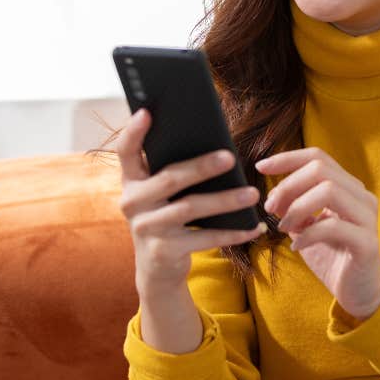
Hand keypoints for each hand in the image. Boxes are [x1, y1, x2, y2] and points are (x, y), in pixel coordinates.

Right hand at [117, 109, 267, 295]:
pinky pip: (204, 238)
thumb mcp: (162, 194)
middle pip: (169, 178)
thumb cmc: (167, 216)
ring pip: (190, 208)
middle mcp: (133, 202)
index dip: (133, 132)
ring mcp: (146, 228)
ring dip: (225, 200)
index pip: (125, 151)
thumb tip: (217, 145)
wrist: (156, 267)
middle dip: (201, 167)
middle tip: (230, 157)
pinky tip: (253, 227)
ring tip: (252, 193)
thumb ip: (175, 170)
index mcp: (131, 181)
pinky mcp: (164, 251)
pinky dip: (232, 233)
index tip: (146, 112)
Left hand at [257, 147, 379, 319]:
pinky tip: (296, 246)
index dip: (288, 159)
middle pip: (321, 170)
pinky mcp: (367, 243)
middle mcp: (362, 197)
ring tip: (283, 227)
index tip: (261, 167)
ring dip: (297, 207)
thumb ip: (293, 209)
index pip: (318, 158)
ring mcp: (367, 218)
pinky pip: (333, 226)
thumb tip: (272, 195)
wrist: (358, 293)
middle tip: (269, 208)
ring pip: (329, 191)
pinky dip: (308, 234)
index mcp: (348, 188)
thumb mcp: (306, 228)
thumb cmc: (332, 257)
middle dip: (288, 185)